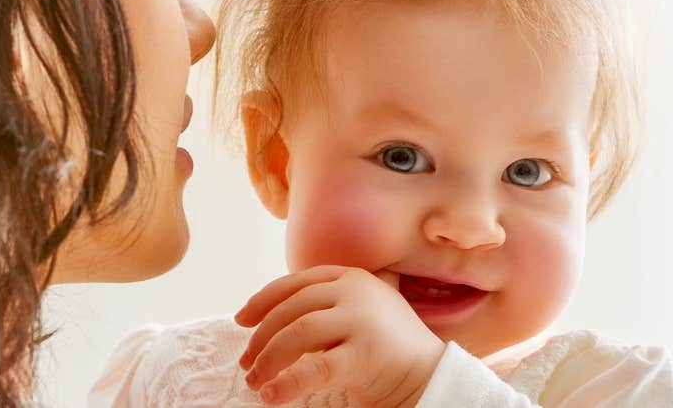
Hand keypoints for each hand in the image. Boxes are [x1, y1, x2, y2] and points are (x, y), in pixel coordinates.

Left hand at [235, 265, 445, 406]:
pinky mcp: (364, 355)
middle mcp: (355, 292)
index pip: (295, 283)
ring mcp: (361, 321)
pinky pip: (315, 369)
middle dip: (261, 338)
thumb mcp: (360, 309)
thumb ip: (327, 301)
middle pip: (291, 309)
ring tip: (256, 381)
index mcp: (351, 277)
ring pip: (297, 334)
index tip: (242, 320)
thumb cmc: (388, 345)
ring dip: (268, 359)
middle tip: (247, 363)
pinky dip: (287, 383)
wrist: (430, 374)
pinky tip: (271, 395)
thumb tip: (269, 313)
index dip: (263, 301)